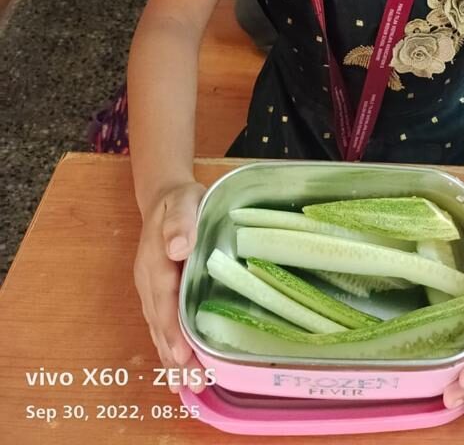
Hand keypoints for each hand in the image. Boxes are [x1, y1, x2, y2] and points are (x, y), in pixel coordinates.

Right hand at [133, 181, 206, 390]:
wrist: (165, 197)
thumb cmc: (179, 200)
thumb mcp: (182, 201)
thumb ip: (180, 222)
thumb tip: (178, 247)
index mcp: (154, 261)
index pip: (162, 300)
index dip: (172, 328)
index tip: (183, 353)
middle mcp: (148, 281)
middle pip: (160, 322)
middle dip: (176, 355)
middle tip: (195, 382)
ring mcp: (151, 290)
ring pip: (159, 329)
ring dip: (173, 358)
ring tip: (191, 385)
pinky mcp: (158, 295)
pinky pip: (161, 325)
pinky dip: (169, 349)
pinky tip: (180, 371)